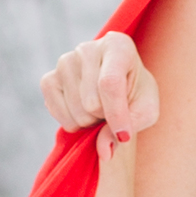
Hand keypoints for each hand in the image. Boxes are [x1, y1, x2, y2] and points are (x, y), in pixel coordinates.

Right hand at [41, 30, 158, 157]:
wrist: (117, 88)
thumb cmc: (136, 95)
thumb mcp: (146, 109)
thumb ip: (131, 125)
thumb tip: (104, 151)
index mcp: (117, 45)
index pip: (109, 83)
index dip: (116, 114)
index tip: (125, 136)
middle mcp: (87, 48)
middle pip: (91, 102)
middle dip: (105, 117)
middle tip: (112, 109)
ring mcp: (64, 62)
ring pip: (76, 112)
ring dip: (91, 121)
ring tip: (99, 108)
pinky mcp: (48, 79)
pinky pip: (57, 113)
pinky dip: (72, 123)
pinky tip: (82, 110)